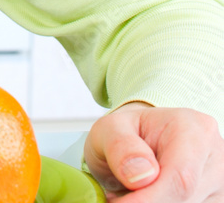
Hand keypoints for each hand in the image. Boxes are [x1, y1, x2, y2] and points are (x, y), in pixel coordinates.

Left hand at [84, 101, 223, 199]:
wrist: (142, 141)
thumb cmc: (128, 133)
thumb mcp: (111, 128)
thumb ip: (120, 146)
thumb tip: (141, 176)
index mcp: (194, 129)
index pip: (181, 177)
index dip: (149, 199)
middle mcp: (216, 157)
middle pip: (185, 200)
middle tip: (117, 196)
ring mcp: (220, 185)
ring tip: (130, 191)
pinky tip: (148, 197)